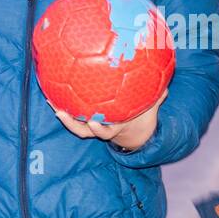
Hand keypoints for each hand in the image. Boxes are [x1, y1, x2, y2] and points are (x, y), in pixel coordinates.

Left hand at [53, 87, 167, 150]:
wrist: (134, 130)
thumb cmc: (141, 115)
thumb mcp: (150, 108)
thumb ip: (157, 98)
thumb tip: (165, 86)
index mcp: (116, 127)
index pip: (107, 132)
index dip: (99, 129)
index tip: (94, 123)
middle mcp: (102, 128)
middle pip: (85, 130)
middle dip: (73, 124)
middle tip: (62, 114)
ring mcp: (94, 125)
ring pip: (76, 125)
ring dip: (64, 116)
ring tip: (52, 103)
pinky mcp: (88, 120)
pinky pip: (75, 115)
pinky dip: (65, 106)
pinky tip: (56, 92)